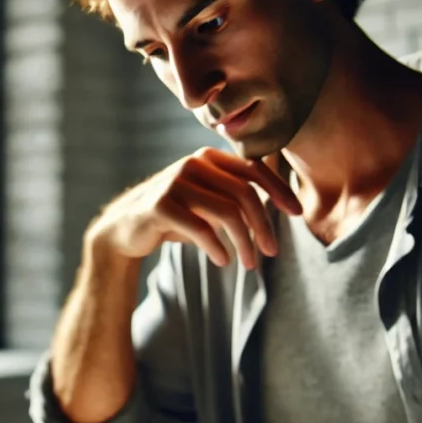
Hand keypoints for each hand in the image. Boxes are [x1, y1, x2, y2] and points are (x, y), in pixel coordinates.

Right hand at [87, 147, 301, 269]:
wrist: (124, 230)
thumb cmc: (172, 218)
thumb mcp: (205, 202)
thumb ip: (234, 197)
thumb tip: (279, 206)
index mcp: (208, 158)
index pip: (253, 169)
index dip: (279, 190)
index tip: (298, 213)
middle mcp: (193, 164)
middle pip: (244, 194)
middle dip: (263, 225)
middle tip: (272, 252)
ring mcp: (176, 183)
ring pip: (227, 212)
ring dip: (244, 242)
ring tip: (250, 264)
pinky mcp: (161, 205)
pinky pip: (201, 229)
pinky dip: (217, 247)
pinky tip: (223, 261)